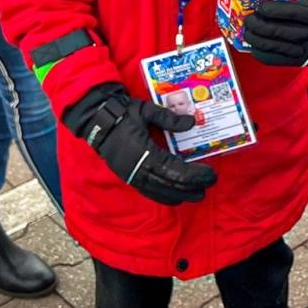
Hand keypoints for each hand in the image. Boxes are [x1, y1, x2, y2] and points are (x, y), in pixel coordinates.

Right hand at [61, 84, 216, 204]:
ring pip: (159, 193)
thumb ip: (169, 119)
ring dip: (180, 195)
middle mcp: (139, 170)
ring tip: (196, 194)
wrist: (96, 120)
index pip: (176, 171)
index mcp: (145, 154)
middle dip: (192, 188)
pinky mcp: (128, 177)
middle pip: (171, 186)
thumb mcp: (147, 111)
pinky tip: (174, 197)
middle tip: (209, 186)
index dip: (195, 175)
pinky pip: (148, 192)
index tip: (210, 175)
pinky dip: (163, 196)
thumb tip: (191, 122)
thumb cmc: (122, 114)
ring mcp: (132, 176)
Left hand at [242, 0, 307, 67]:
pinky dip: (264, 54)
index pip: (295, 13)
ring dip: (257, 39)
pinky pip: (279, 60)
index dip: (275, 11)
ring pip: (278, 47)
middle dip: (260, 25)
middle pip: (282, 32)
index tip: (260, 6)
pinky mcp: (306, 60)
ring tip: (246, 29)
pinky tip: (254, 45)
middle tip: (248, 17)